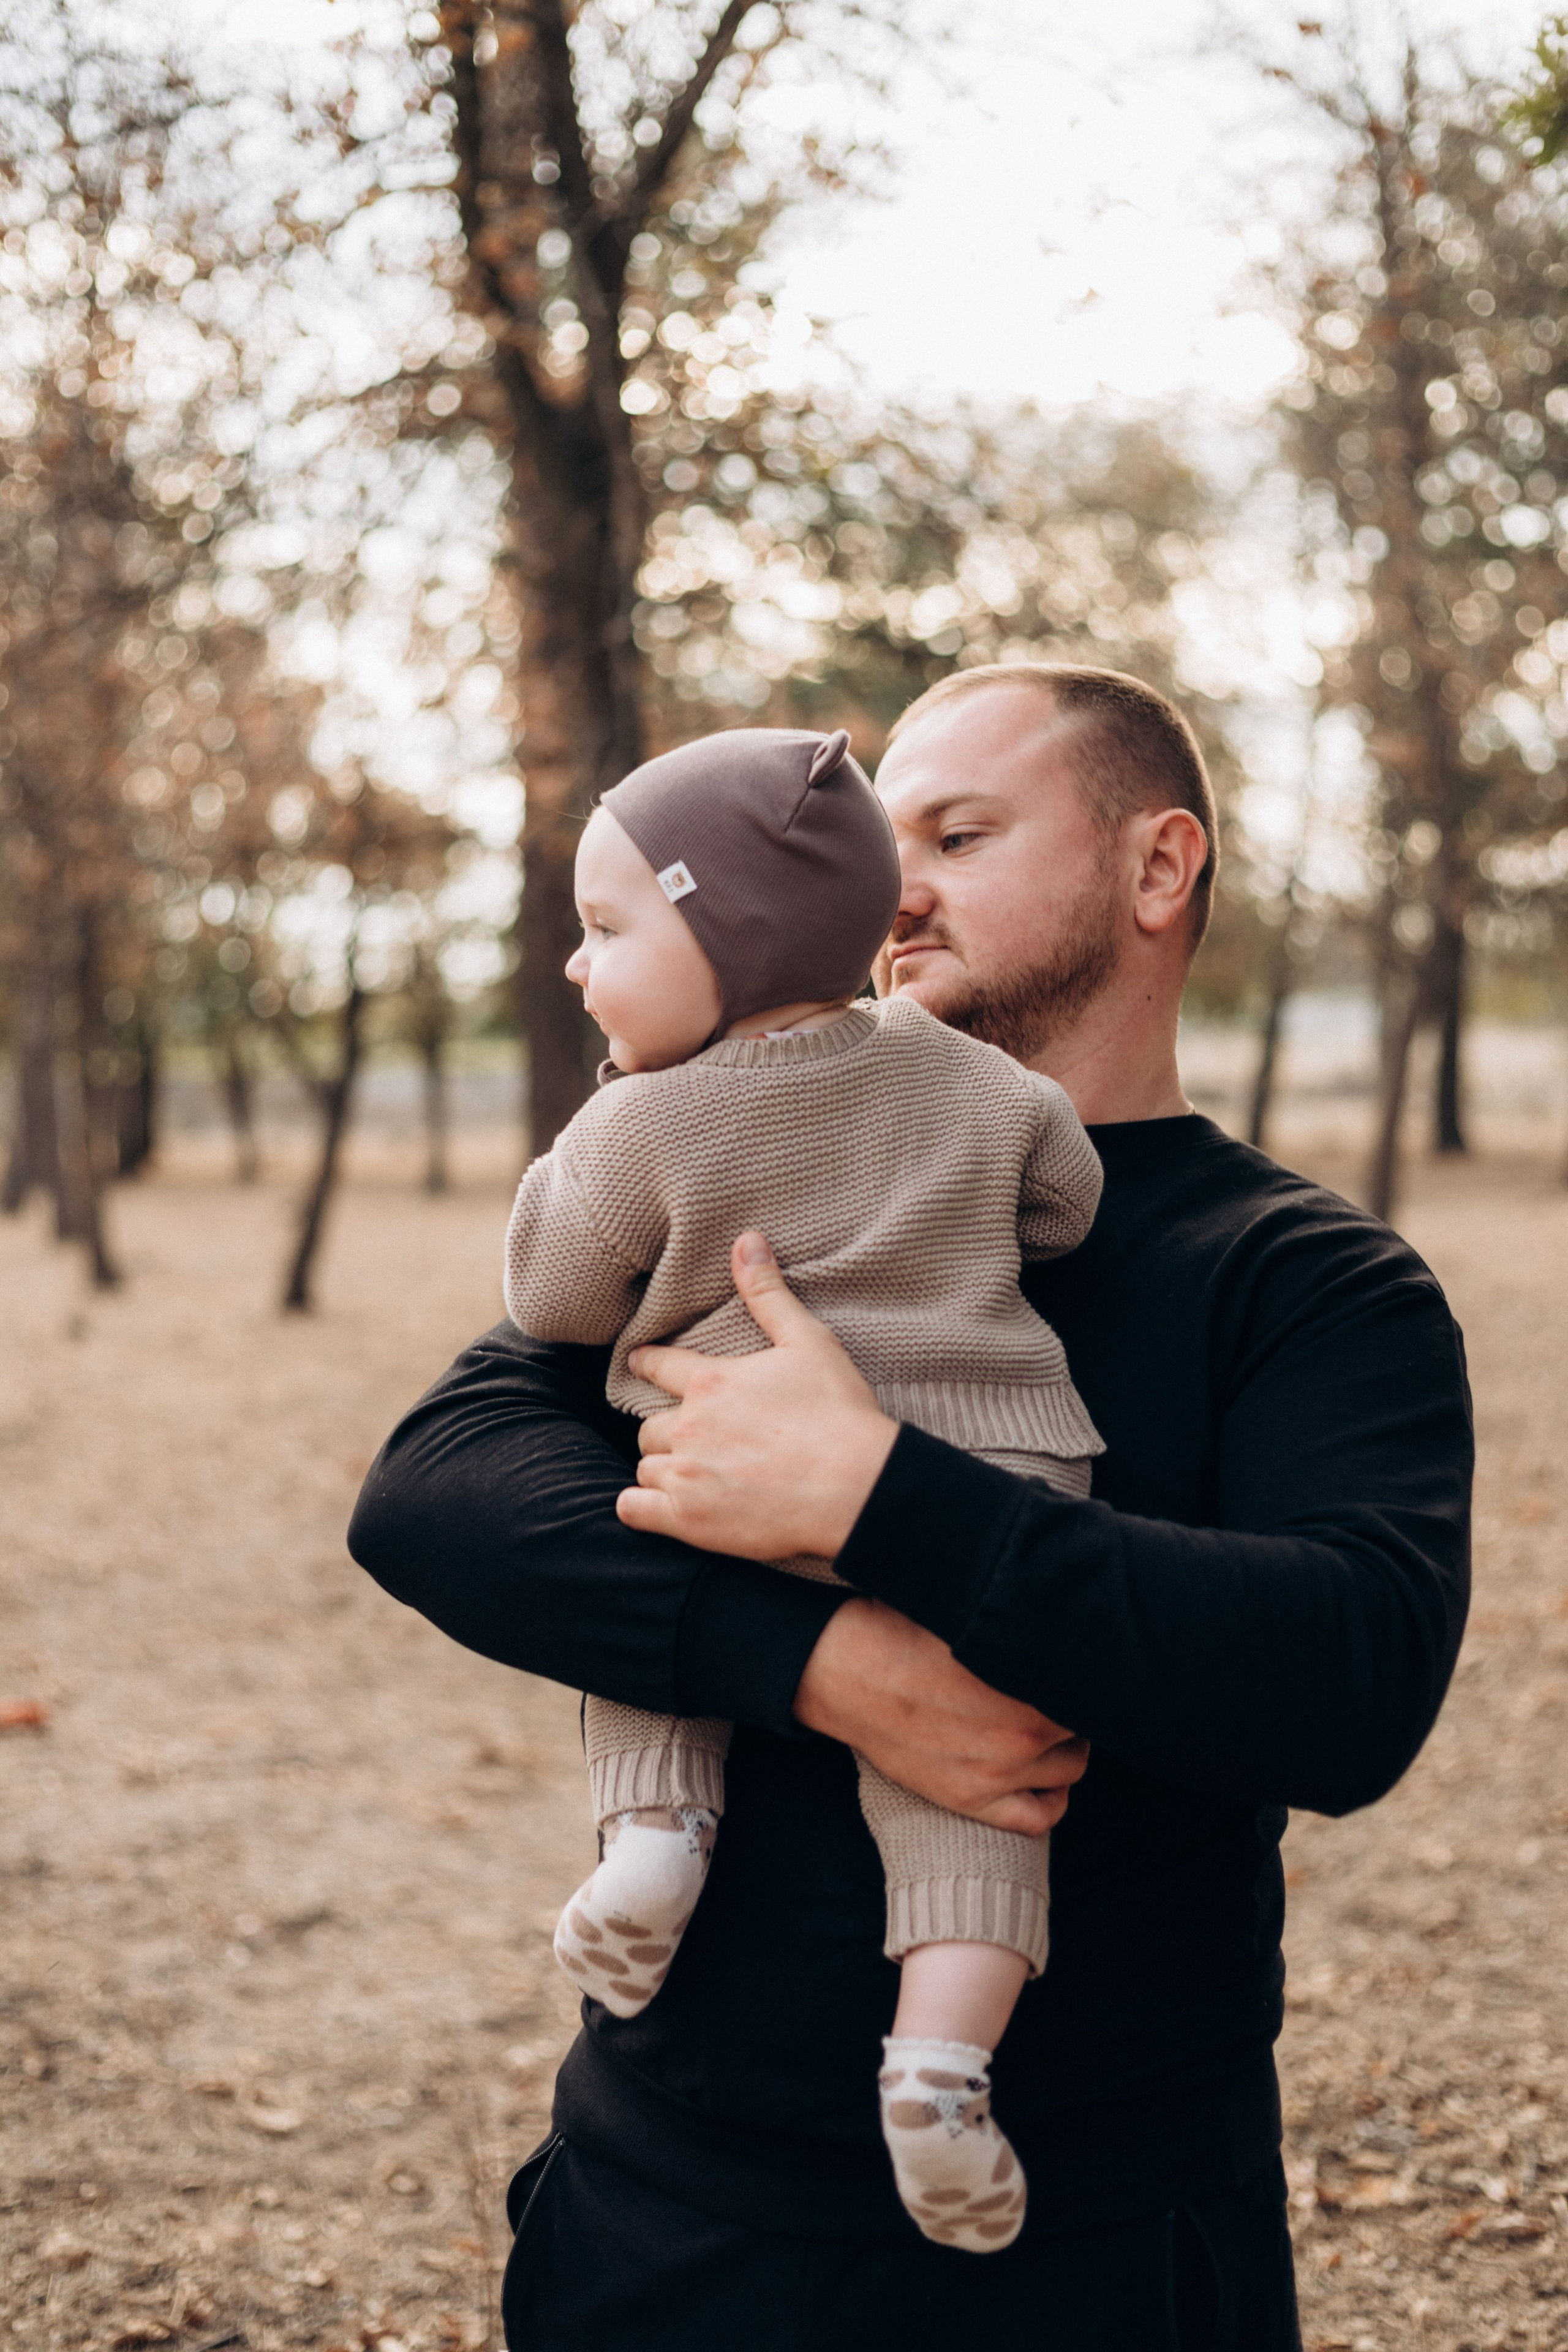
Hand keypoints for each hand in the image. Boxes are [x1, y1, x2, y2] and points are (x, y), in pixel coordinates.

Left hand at [616, 1233, 898, 1559]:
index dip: (646, 1362)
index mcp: (711, 1382)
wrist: (855, 1486)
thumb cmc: (838, 1413)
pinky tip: (661, 1507)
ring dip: (661, 1468)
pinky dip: (642, 1508)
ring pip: (646, 1468)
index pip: (657, 1364)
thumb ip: (768, 1294)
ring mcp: (686, 1476)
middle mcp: (688, 1426)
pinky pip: (636, 1511)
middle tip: (689, 1437)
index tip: (638, 1363)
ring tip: (687, 1473)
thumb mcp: (808, 1341)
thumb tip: (746, 1239)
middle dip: (666, 1429)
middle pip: (649, 1426)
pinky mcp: (690, 1521)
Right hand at [794, 1596, 1087, 1836]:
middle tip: (1059, 1690)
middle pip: (1087, 1724)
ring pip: (1071, 1768)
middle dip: (1078, 1705)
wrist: (842, 1670)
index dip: (1090, 1669)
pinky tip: (1044, 1777)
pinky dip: (1053, 1799)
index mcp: (1029, 1675)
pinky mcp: (971, 1799)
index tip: (1081, 1661)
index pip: (1094, 1681)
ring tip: (1050, 1725)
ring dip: (1068, 1745)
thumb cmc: (902, 1626)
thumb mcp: (971, 1608)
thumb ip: (1023, 1620)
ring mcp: (999, 1771)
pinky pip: (1040, 1816)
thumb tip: (1067, 1605)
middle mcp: (1024, 1729)